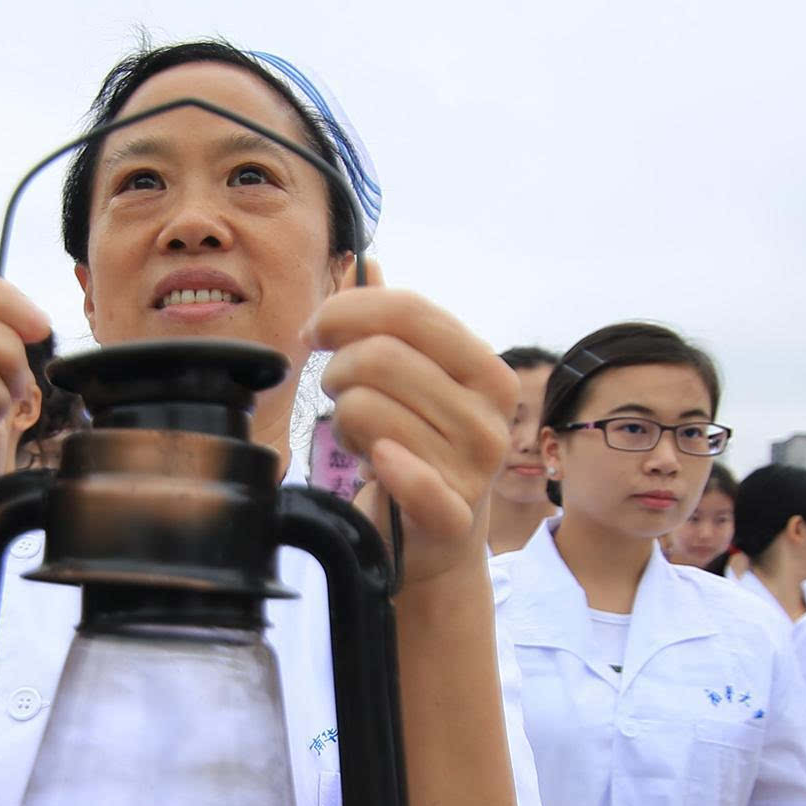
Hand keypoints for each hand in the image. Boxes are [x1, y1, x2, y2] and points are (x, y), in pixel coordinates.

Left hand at [309, 272, 515, 590]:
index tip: (315, 330)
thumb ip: (391, 325)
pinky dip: (381, 462)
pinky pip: (399, 471)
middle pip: (380, 357)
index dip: (346, 310)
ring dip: (343, 423)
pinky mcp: (450, 514)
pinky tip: (377, 464)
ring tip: (360, 440)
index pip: (410, 310)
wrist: (434, 543)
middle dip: (336, 373)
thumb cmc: (417, 448)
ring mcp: (475, 467)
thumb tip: (366, 261)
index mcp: (486, 370)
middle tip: (337, 397)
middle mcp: (490, 414)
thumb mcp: (412, 382)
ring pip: (366, 408)